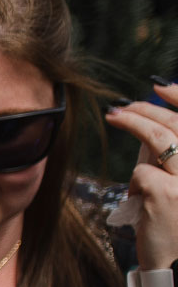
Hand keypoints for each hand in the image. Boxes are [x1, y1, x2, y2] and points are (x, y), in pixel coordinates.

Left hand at [106, 87, 177, 275]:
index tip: (159, 86)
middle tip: (122, 106)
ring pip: (157, 140)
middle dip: (147, 109)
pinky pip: (140, 174)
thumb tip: (149, 126)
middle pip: (176, 126)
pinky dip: (134, 183)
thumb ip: (172, 159)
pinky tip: (138, 200)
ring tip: (114, 115)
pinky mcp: (165, 194)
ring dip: (132, 122)